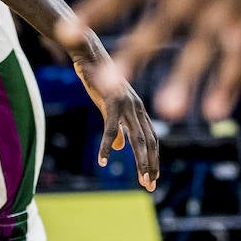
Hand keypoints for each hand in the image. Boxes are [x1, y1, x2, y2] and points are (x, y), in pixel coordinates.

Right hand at [60, 30, 159, 190]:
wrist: (87, 53)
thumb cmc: (96, 78)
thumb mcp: (107, 107)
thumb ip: (116, 128)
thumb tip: (119, 148)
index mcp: (139, 110)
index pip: (152, 140)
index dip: (153, 160)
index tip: (152, 180)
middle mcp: (138, 108)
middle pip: (150, 142)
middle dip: (151, 166)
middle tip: (150, 187)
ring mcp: (127, 104)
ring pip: (137, 138)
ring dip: (140, 161)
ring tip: (140, 180)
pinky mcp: (111, 100)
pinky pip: (110, 127)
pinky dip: (105, 145)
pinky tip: (102, 159)